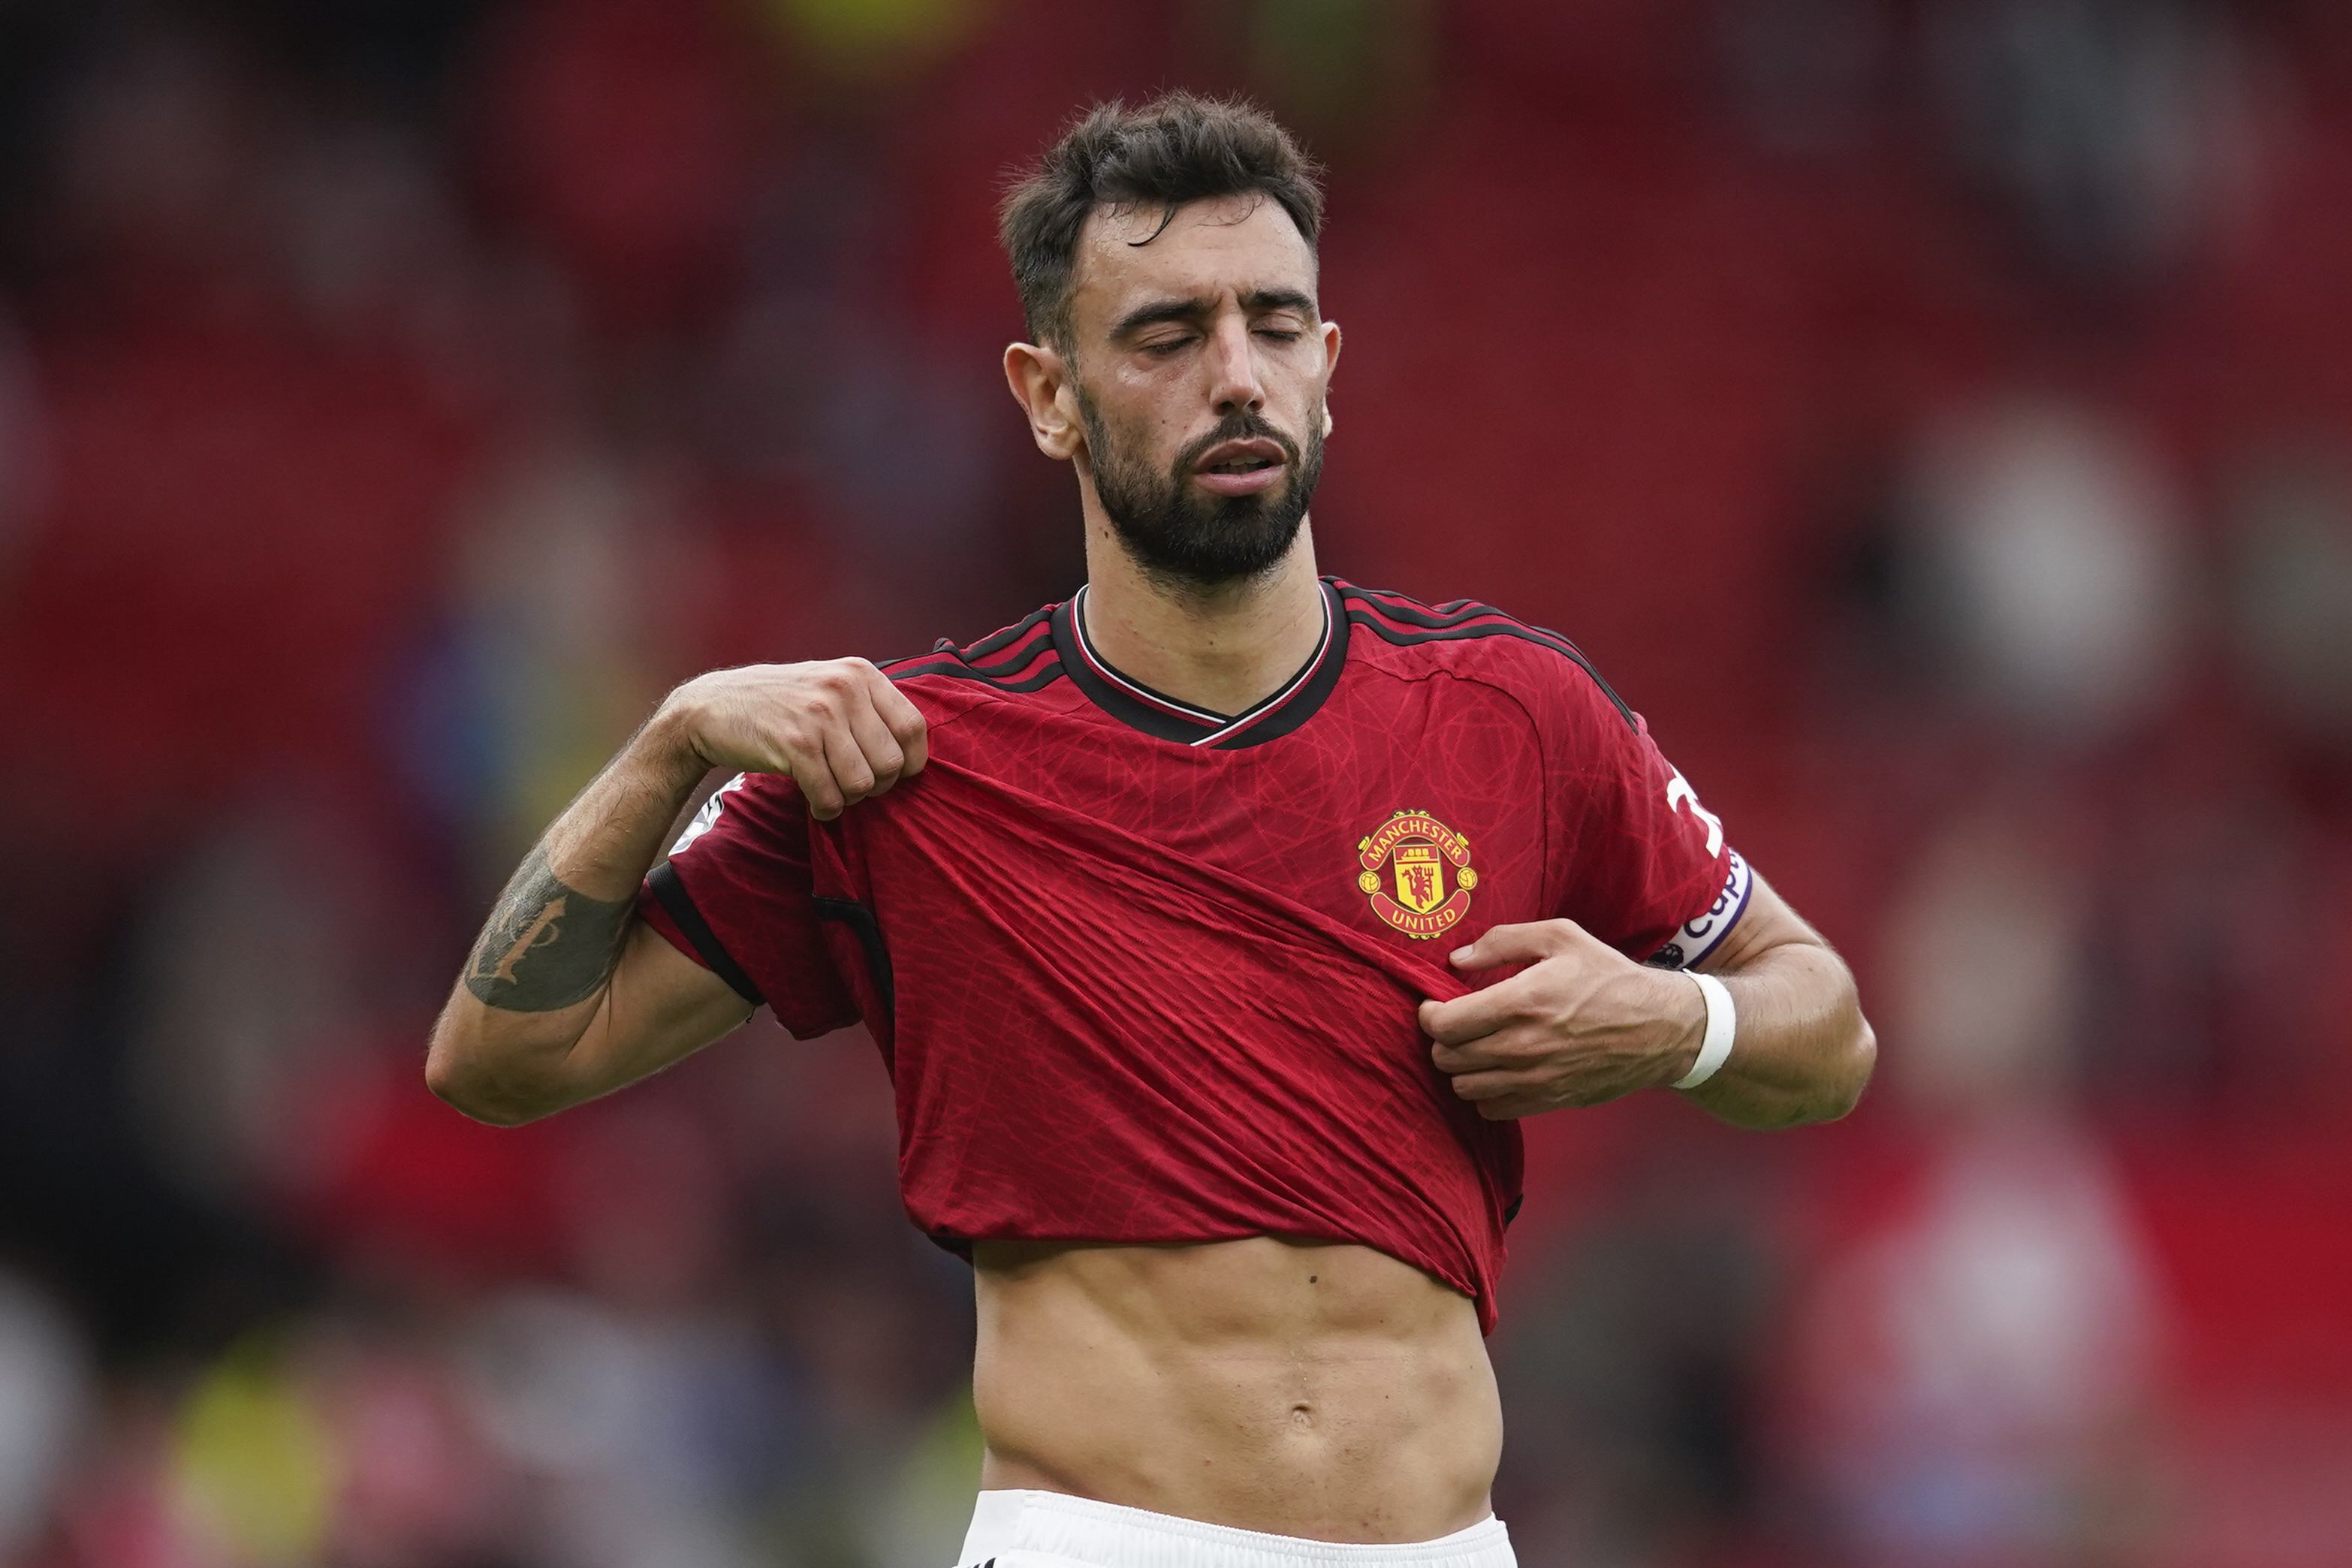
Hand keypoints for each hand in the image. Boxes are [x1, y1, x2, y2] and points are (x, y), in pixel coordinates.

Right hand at [662, 660, 928, 819]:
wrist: (711, 708)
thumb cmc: (778, 703)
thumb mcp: (829, 684)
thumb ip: (869, 707)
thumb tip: (913, 750)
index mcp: (860, 673)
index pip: (913, 727)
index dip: (911, 762)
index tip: (895, 775)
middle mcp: (844, 689)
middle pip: (892, 763)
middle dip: (877, 786)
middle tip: (852, 784)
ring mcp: (819, 716)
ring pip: (863, 784)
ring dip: (848, 799)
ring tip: (830, 789)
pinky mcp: (794, 744)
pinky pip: (830, 795)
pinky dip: (826, 809)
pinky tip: (814, 801)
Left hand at [1416, 920, 1702, 1119]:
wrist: (1660, 1028)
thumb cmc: (1609, 977)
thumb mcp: (1561, 937)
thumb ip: (1502, 941)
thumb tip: (1457, 960)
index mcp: (1522, 1001)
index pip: (1444, 1025)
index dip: (1428, 1015)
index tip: (1435, 1004)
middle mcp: (1523, 1046)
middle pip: (1447, 1058)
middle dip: (1443, 1039)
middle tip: (1458, 1023)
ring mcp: (1536, 1079)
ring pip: (1463, 1087)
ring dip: (1461, 1067)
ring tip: (1476, 1046)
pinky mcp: (1549, 1101)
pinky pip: (1491, 1109)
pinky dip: (1484, 1092)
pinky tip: (1497, 1070)